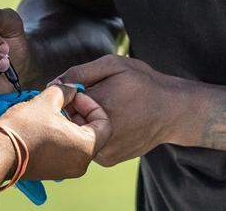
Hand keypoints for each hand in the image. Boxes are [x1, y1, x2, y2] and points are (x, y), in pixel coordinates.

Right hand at [0, 84, 110, 179]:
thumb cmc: (25, 126)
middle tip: (64, 100)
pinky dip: (61, 136)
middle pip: (91, 133)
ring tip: (52, 110)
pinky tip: (45, 123)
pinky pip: (66, 151)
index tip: (75, 96)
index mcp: (86, 147)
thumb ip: (66, 91)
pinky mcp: (53, 171)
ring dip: (69, 124)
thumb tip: (72, 90)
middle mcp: (81, 163)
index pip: (104, 123)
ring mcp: (67, 170)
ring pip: (78, 142)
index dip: (91, 104)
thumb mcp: (48, 99)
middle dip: (79, 113)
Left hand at [60, 55, 195, 166]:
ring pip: (76, 136)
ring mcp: (103, 149)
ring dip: (81, 124)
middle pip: (66, 121)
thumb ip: (80, 72)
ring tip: (104, 112)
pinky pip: (87, 147)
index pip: (61, 101)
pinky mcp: (108, 160)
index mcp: (97, 103)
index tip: (84, 89)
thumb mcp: (114, 65)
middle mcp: (98, 131)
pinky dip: (91, 137)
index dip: (68, 94)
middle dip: (72, 110)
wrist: (172, 112)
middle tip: (93, 101)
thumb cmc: (143, 83)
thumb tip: (53, 84)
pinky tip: (110, 125)